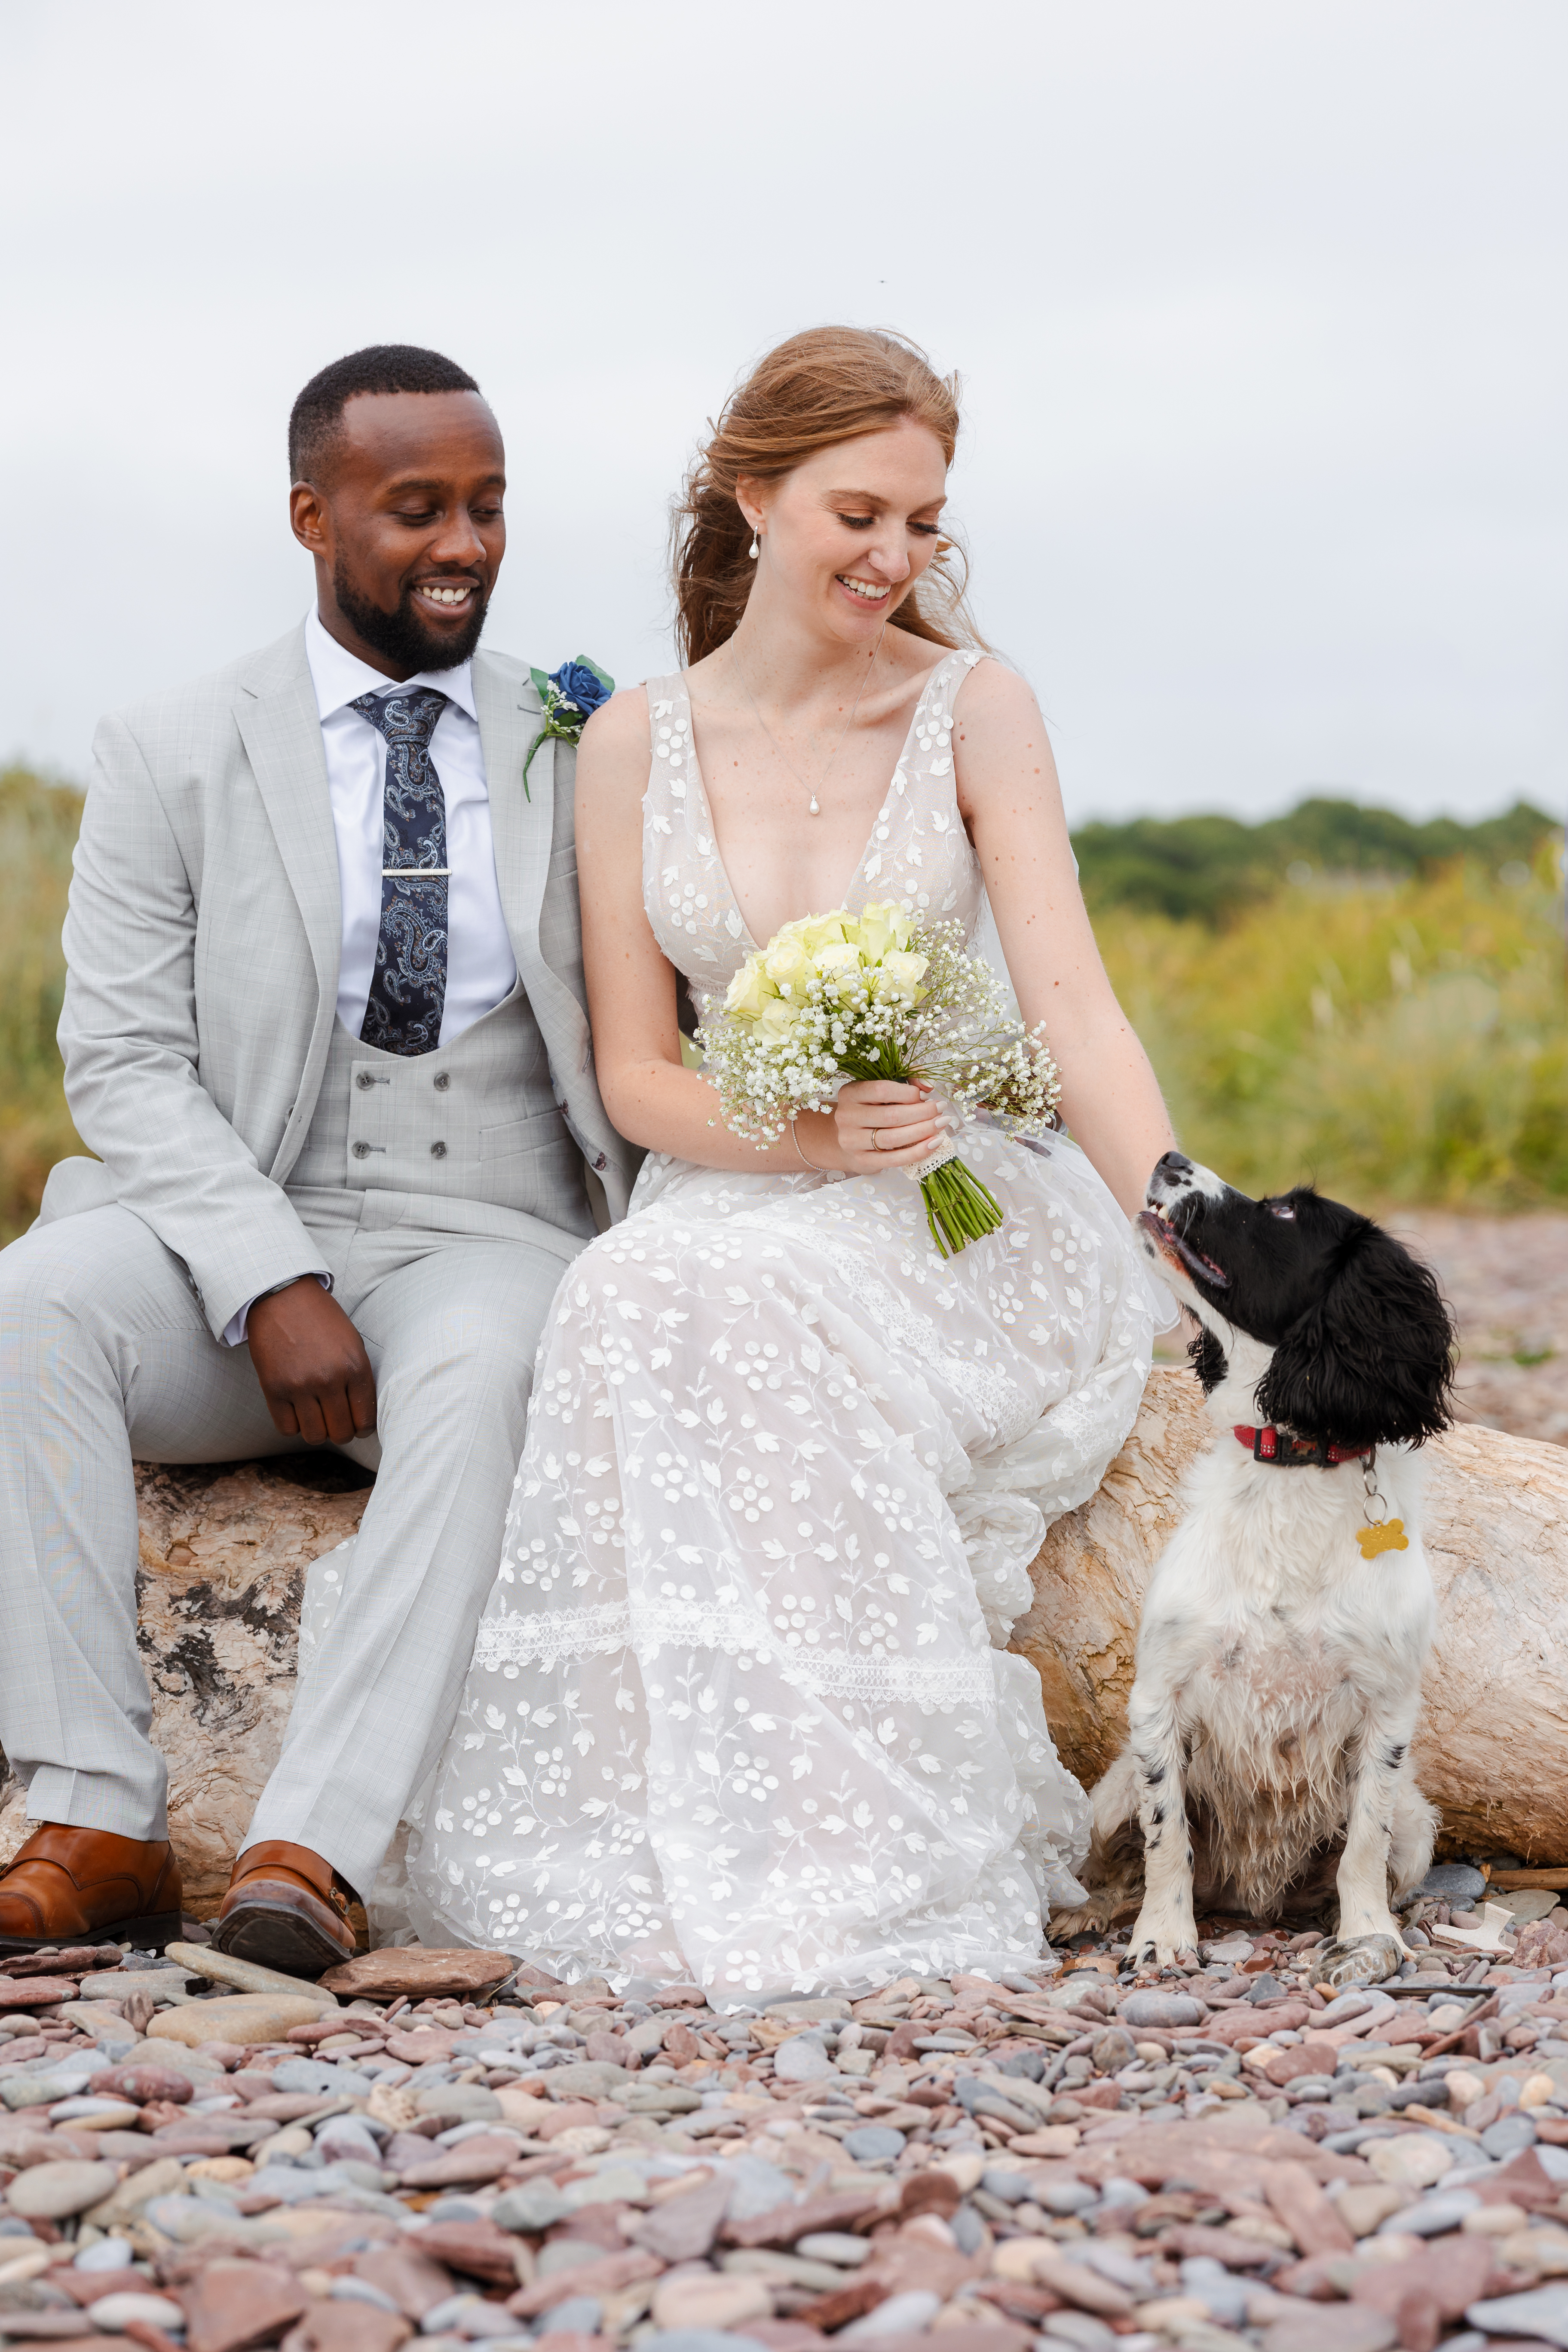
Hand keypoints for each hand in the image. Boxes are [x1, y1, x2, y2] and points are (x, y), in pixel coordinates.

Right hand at [246, 1279, 375, 1444]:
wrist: (283, 1298)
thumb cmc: (322, 1320)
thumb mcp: (353, 1343)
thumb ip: (359, 1378)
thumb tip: (363, 1416)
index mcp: (355, 1367)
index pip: (366, 1419)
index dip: (364, 1428)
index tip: (358, 1425)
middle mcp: (329, 1379)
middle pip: (341, 1432)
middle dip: (342, 1432)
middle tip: (337, 1422)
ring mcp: (299, 1385)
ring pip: (314, 1436)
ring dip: (318, 1432)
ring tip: (317, 1417)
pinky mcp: (273, 1388)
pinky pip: (287, 1428)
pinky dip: (294, 1426)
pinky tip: (297, 1411)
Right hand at [832, 1078, 947, 1176]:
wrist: (841, 1140)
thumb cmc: (868, 1110)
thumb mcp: (878, 1089)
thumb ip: (905, 1080)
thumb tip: (927, 1086)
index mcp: (851, 1094)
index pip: (881, 1090)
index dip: (908, 1093)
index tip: (926, 1095)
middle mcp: (847, 1117)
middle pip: (891, 1116)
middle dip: (922, 1112)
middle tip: (940, 1109)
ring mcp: (852, 1141)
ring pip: (894, 1138)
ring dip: (923, 1131)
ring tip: (941, 1124)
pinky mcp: (862, 1161)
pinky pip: (895, 1159)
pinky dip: (918, 1151)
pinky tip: (934, 1143)